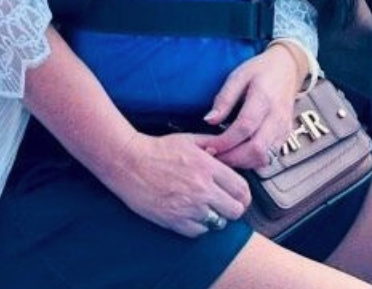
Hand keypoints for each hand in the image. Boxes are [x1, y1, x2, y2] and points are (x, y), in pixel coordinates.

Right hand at [100, 131, 250, 236]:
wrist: (127, 162)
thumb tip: (229, 149)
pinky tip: (190, 215)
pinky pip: (198, 232)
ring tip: (205, 209)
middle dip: (232, 209)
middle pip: (234, 210)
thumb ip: (212, 144)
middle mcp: (202, 189)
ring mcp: (188, 207)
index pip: (241, 189)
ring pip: (218, 223)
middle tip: (224, 205)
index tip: (239, 197)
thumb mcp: (188, 140)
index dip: (244, 196)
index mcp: (208, 167)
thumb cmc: (157, 148)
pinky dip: (197, 226)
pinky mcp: (173, 220)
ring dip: (214, 217)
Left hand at [199, 46, 300, 169]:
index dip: (225, 141)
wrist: (287, 69)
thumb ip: (224, 98)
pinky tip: (237, 154)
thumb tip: (209, 120)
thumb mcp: (238, 75)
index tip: (207, 146)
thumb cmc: (260, 71)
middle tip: (212, 156)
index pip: (245, 127)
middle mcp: (277, 118)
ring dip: (241, 162)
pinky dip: (251, 161)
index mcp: (264, 99)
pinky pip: (269, 158)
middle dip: (231, 157)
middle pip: (256, 149)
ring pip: (263, 158)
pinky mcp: (285, 137)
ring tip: (222, 156)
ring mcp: (283, 130)